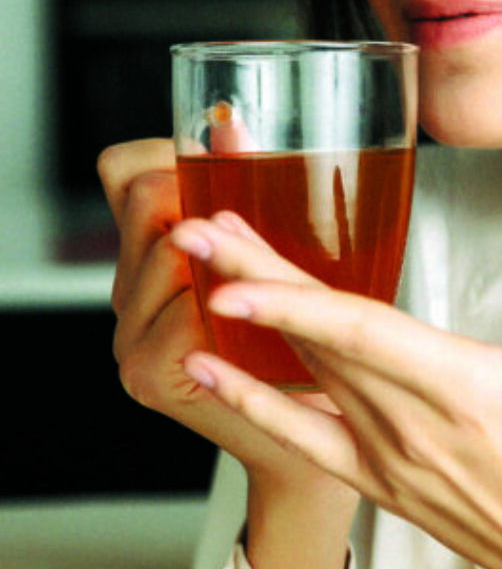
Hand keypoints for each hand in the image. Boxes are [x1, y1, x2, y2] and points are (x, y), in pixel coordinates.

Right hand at [97, 138, 354, 492]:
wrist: (310, 440)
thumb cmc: (303, 343)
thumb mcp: (276, 259)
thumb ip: (250, 200)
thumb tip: (237, 128)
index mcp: (149, 254)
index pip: (123, 171)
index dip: (166, 149)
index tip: (225, 146)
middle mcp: (128, 292)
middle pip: (142, 198)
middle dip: (199, 190)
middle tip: (250, 205)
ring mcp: (130, 337)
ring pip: (164, 251)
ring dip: (219, 246)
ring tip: (261, 264)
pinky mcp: (152, 378)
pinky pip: (181, 316)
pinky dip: (218, 304)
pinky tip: (248, 308)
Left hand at [181, 211, 501, 568]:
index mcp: (465, 387)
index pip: (361, 335)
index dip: (292, 303)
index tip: (234, 274)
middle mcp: (412, 424)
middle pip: (315, 343)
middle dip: (251, 281)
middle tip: (197, 232)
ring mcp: (389, 458)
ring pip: (304, 380)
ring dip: (248, 326)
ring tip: (204, 275)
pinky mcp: (381, 482)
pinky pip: (303, 442)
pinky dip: (251, 407)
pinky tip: (212, 374)